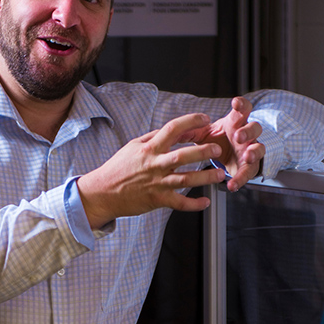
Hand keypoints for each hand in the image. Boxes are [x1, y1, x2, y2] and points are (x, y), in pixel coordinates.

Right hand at [76, 112, 227, 228]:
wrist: (103, 192)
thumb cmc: (117, 169)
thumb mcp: (132, 146)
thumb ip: (151, 137)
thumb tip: (169, 130)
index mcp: (149, 148)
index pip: (173, 129)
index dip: (191, 121)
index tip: (205, 119)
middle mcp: (155, 164)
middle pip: (184, 155)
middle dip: (204, 151)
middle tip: (217, 149)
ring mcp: (157, 183)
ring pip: (186, 179)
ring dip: (206, 177)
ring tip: (220, 174)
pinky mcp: (157, 200)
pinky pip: (179, 203)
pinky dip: (194, 204)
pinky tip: (205, 201)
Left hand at [191, 96, 264, 191]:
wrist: (228, 156)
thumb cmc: (219, 139)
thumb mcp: (205, 134)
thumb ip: (192, 132)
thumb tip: (174, 132)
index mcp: (236, 123)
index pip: (243, 109)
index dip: (242, 105)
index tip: (236, 103)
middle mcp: (247, 135)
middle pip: (255, 127)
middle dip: (248, 131)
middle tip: (238, 136)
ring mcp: (251, 150)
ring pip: (259, 148)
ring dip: (254, 152)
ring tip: (247, 156)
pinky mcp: (250, 167)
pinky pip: (249, 173)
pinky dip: (240, 179)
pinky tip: (232, 185)